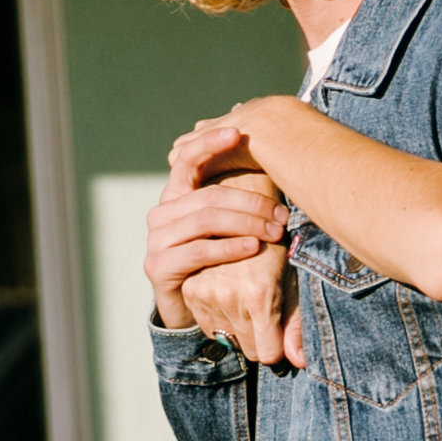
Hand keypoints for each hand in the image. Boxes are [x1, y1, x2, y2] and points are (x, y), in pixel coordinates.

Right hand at [143, 119, 289, 334]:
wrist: (189, 307)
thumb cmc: (218, 262)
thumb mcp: (227, 227)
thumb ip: (238, 197)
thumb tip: (268, 149)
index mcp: (176, 195)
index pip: (186, 158)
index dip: (209, 143)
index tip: (237, 132)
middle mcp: (162, 212)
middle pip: (209, 195)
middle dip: (252, 202)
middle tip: (284, 214)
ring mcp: (157, 239)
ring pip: (206, 220)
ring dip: (247, 223)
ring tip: (276, 231)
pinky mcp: (158, 266)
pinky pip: (199, 251)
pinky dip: (230, 248)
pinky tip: (254, 247)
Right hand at [183, 243, 303, 368]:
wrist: (241, 216)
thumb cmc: (276, 249)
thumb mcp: (293, 284)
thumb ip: (296, 325)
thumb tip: (298, 362)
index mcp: (258, 295)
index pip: (267, 354)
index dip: (276, 348)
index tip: (281, 334)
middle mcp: (227, 296)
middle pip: (248, 350)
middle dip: (260, 338)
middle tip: (267, 311)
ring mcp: (205, 294)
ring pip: (227, 340)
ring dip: (239, 329)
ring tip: (248, 300)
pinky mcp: (190, 291)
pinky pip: (210, 328)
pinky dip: (221, 319)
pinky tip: (230, 297)